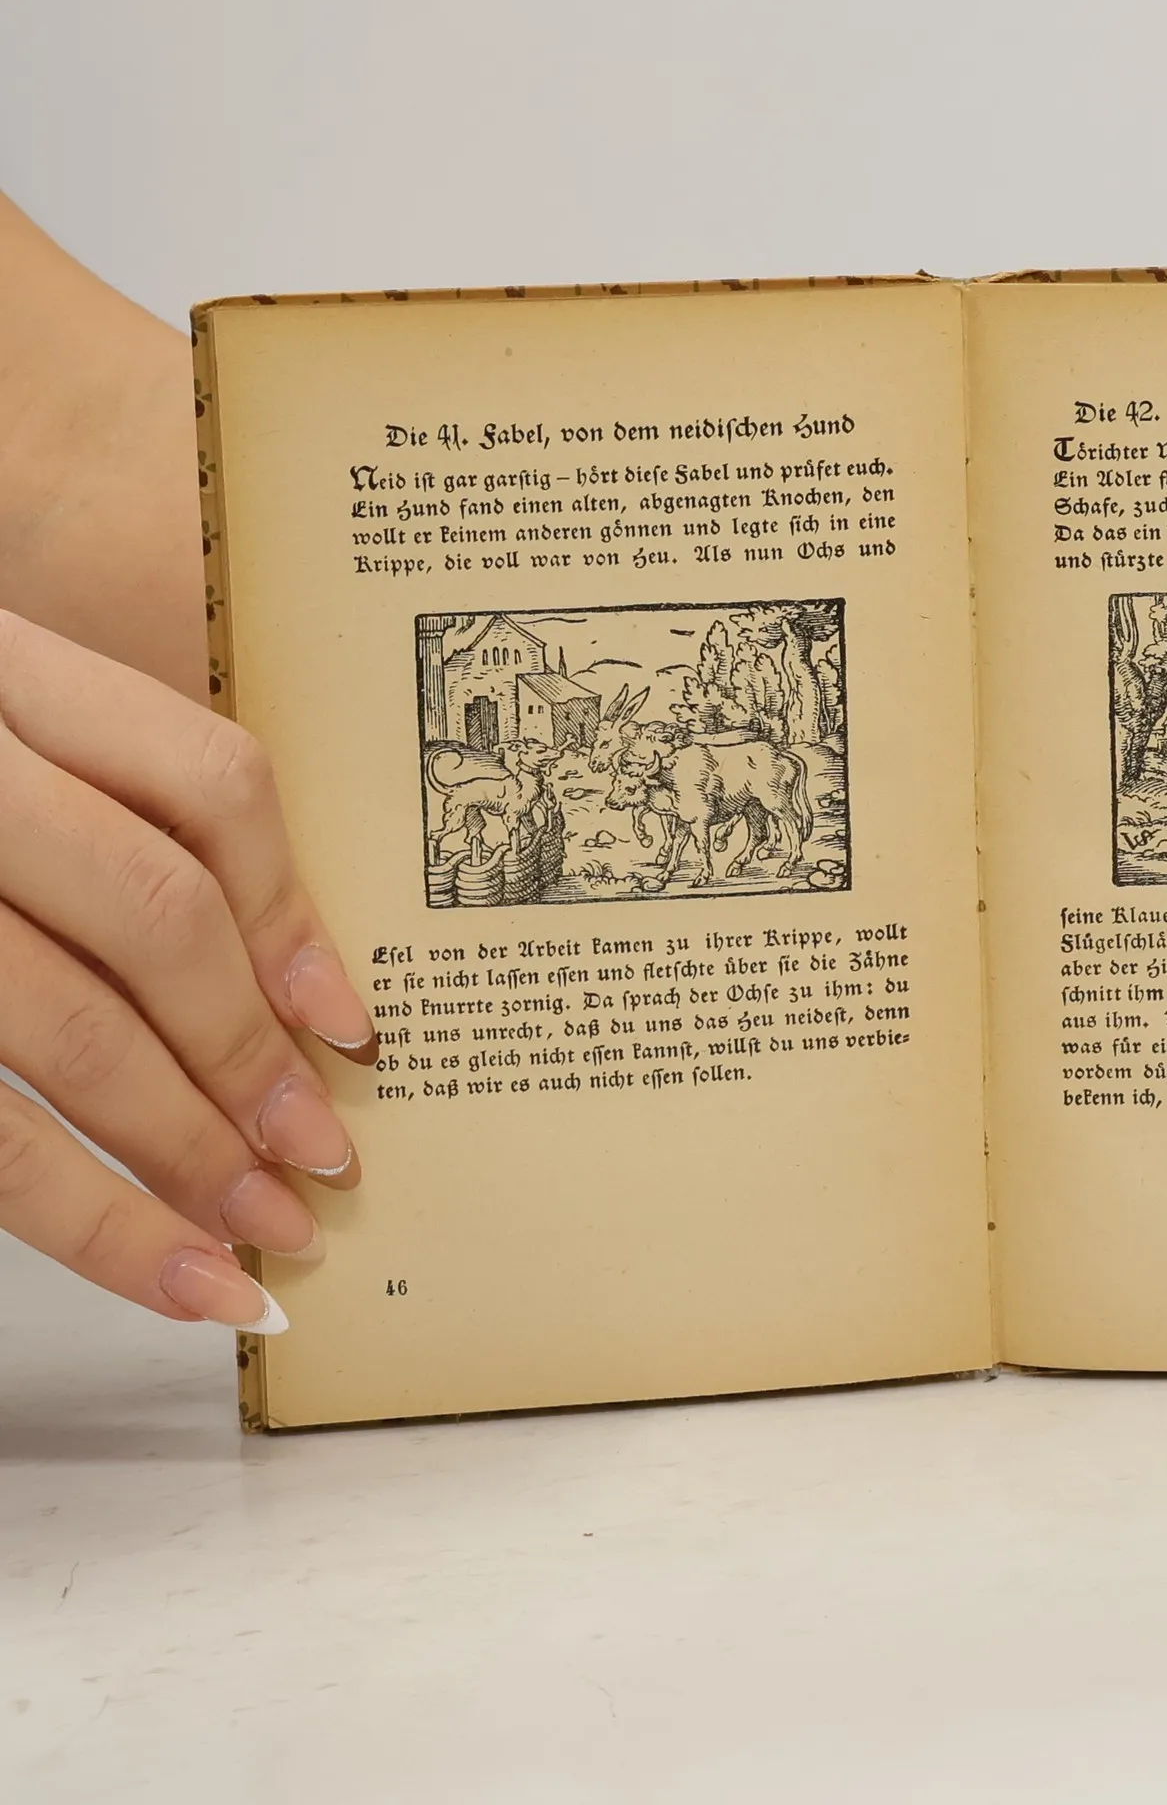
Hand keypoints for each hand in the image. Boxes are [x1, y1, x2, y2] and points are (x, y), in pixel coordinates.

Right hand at [0, 614, 375, 1328]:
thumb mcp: (8, 740)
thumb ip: (110, 814)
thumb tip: (287, 992)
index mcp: (10, 678)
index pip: (208, 782)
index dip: (294, 915)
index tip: (351, 1029)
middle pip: (153, 914)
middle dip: (248, 1055)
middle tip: (319, 1161)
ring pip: (66, 1033)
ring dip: (180, 1157)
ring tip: (260, 1243)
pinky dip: (83, 1217)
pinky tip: (160, 1270)